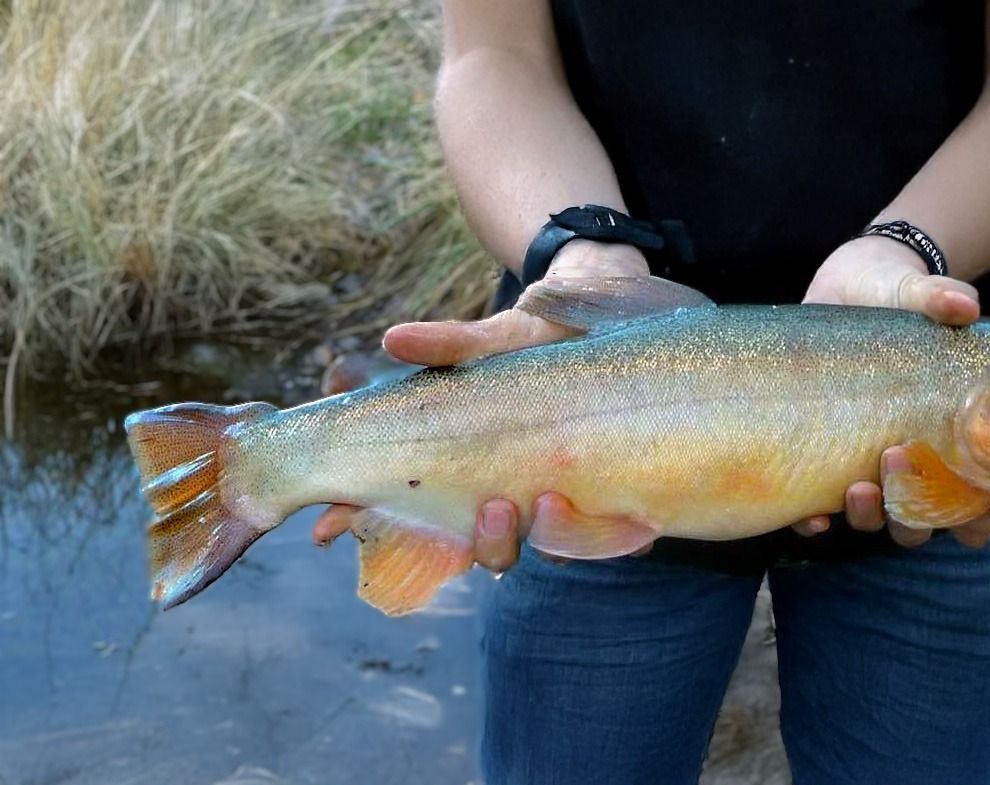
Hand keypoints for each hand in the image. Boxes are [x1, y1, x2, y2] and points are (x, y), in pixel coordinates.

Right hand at [315, 241, 650, 570]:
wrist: (598, 320)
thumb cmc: (532, 337)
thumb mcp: (491, 340)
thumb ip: (448, 347)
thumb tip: (393, 339)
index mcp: (472, 474)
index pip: (414, 518)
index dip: (371, 529)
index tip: (332, 531)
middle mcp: (517, 496)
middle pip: (491, 550)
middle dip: (489, 542)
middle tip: (494, 508)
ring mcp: (567, 499)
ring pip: (552, 547)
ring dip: (552, 536)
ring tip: (550, 501)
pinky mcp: (619, 495)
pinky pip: (617, 534)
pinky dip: (617, 532)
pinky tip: (636, 521)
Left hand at [793, 236, 989, 547]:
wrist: (844, 288)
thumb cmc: (896, 297)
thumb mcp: (917, 295)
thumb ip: (941, 299)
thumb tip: (963, 305)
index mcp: (948, 439)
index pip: (975, 504)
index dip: (977, 519)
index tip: (976, 502)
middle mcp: (908, 464)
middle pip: (921, 522)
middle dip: (916, 513)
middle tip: (901, 459)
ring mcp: (861, 465)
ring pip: (874, 520)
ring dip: (870, 516)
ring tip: (859, 487)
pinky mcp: (816, 458)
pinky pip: (813, 510)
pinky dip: (813, 521)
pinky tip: (813, 517)